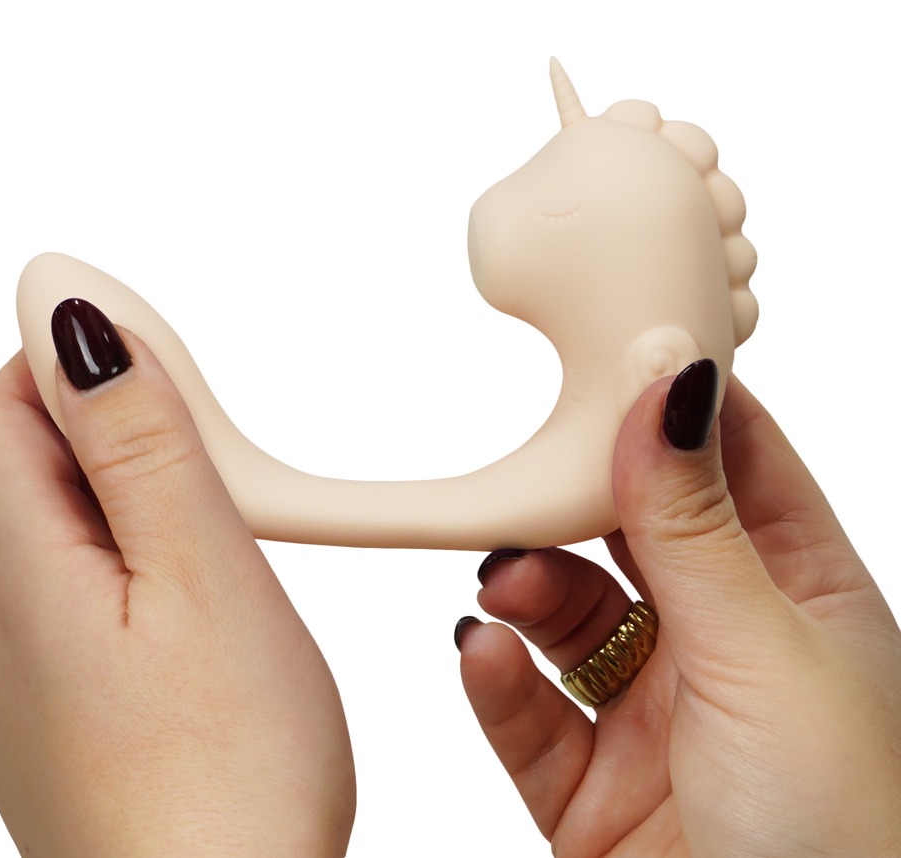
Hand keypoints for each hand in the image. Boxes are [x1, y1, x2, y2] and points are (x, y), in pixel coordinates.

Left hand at [0, 300, 354, 856]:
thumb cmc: (222, 777)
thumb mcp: (199, 574)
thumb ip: (138, 443)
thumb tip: (74, 323)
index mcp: (21, 573)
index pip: (2, 413)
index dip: (63, 355)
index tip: (143, 339)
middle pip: (24, 470)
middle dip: (105, 422)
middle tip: (203, 432)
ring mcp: (26, 679)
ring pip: (55, 536)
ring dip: (122, 493)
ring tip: (211, 515)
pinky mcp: (66, 715)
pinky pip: (77, 602)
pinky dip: (129, 563)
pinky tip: (190, 600)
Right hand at [457, 362, 900, 855]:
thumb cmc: (841, 833)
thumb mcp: (759, 650)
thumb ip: (692, 518)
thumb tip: (662, 375)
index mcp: (797, 597)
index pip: (731, 463)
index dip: (670, 407)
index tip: (604, 356)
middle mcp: (723, 646)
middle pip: (628, 535)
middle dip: (571, 504)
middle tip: (524, 479)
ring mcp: (653, 716)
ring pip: (565, 618)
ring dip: (523, 591)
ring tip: (502, 582)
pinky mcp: (591, 786)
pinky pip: (526, 711)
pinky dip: (494, 678)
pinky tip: (479, 652)